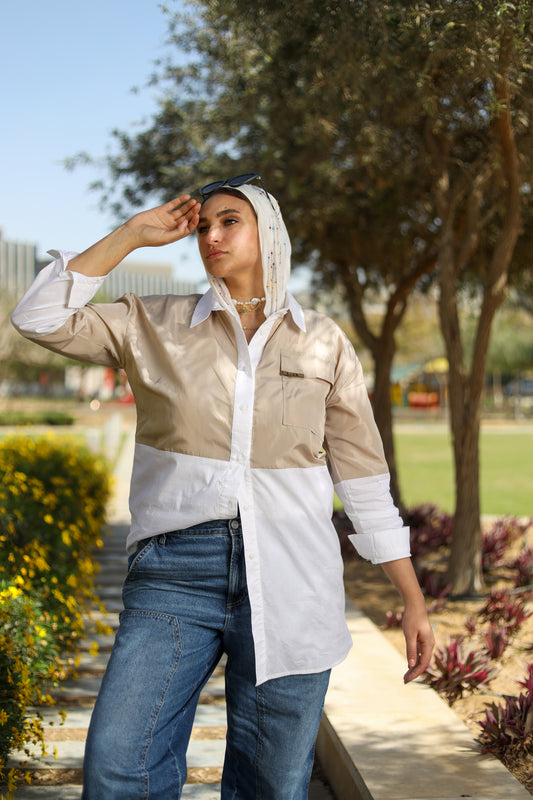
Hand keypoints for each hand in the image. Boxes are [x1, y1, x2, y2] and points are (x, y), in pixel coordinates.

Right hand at [124, 196, 200, 247]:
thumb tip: (186, 223)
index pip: (188, 228)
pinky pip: (172, 204)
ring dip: (188, 206)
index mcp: (174, 234)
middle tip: (198, 205)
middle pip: (186, 218)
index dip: (194, 222)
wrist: (133, 232)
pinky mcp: (160, 210)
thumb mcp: (165, 238)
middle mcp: (171, 226)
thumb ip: (177, 232)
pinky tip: (186, 196)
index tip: (197, 215)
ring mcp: (166, 218)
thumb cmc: (148, 238)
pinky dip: (179, 200)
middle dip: (192, 212)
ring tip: (194, 201)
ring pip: (180, 210)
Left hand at [380, 558, 434, 683]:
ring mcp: (427, 642)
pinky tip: (409, 664)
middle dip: (414, 673)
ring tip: (406, 675)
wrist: (415, 605)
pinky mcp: (423, 639)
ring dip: (414, 667)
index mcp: (428, 645)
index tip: (406, 680)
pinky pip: (420, 653)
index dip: (415, 673)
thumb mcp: (410, 635)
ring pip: (422, 659)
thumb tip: (411, 665)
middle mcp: (430, 645)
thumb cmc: (412, 619)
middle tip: (404, 681)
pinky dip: (415, 659)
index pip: (422, 664)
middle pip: (423, 663)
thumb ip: (411, 650)